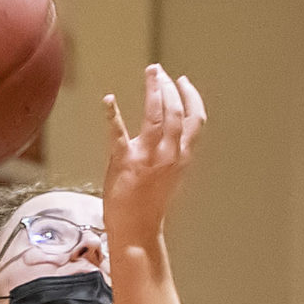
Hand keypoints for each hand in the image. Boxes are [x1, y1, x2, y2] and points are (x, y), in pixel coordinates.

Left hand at [103, 64, 204, 245]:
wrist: (136, 232)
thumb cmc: (149, 206)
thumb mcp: (170, 176)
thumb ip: (171, 153)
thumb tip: (167, 132)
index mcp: (182, 158)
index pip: (195, 120)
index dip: (190, 97)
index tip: (183, 81)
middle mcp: (169, 155)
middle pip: (175, 111)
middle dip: (169, 87)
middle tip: (159, 71)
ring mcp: (148, 157)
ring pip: (156, 115)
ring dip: (153, 90)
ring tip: (150, 73)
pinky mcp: (125, 162)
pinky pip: (118, 133)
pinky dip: (112, 113)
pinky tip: (109, 99)